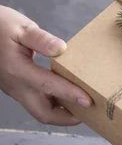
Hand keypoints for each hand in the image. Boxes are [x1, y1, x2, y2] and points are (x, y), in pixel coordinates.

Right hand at [0, 6, 91, 125]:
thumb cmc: (0, 26)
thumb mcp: (21, 27)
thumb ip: (41, 39)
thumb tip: (61, 48)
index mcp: (18, 69)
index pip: (48, 86)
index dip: (70, 94)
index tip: (89, 101)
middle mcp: (16, 85)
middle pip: (44, 113)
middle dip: (67, 118)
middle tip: (89, 113)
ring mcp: (15, 89)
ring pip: (40, 110)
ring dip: (61, 113)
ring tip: (82, 107)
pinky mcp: (17, 89)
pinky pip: (36, 102)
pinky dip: (53, 104)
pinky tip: (67, 96)